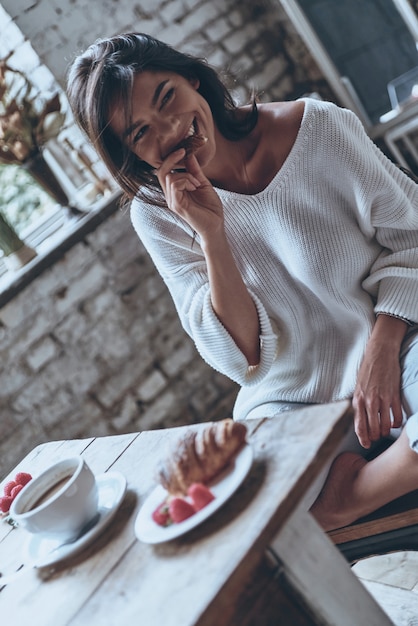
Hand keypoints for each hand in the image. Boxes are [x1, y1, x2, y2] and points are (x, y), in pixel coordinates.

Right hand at [156, 149, 223, 241]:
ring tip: (197, 184)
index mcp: (175, 191)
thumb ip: (194, 170)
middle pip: (161, 172)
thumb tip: (189, 154)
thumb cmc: (210, 207)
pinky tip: (195, 187)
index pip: (164, 171)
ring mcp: (172, 201)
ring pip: (170, 177)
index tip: (182, 149)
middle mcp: (170, 196)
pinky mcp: (177, 206)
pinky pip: (175, 186)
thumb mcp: (202, 183)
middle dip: (171, 159)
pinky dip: (186, 181)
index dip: (170, 158)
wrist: (216, 224)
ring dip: (186, 175)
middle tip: (183, 152)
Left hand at [353, 316, 406, 447]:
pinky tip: (394, 423)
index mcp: (358, 399)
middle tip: (376, 438)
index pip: (359, 425)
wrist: (379, 353)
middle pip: (373, 429)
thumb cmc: (367, 370)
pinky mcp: (394, 395)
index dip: (363, 438)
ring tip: (384, 431)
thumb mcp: (358, 387)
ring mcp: (383, 399)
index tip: (366, 444)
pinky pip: (397, 416)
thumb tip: (360, 419)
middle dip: (374, 437)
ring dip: (385, 431)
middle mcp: (369, 401)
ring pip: (385, 425)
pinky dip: (396, 423)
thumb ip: (359, 403)